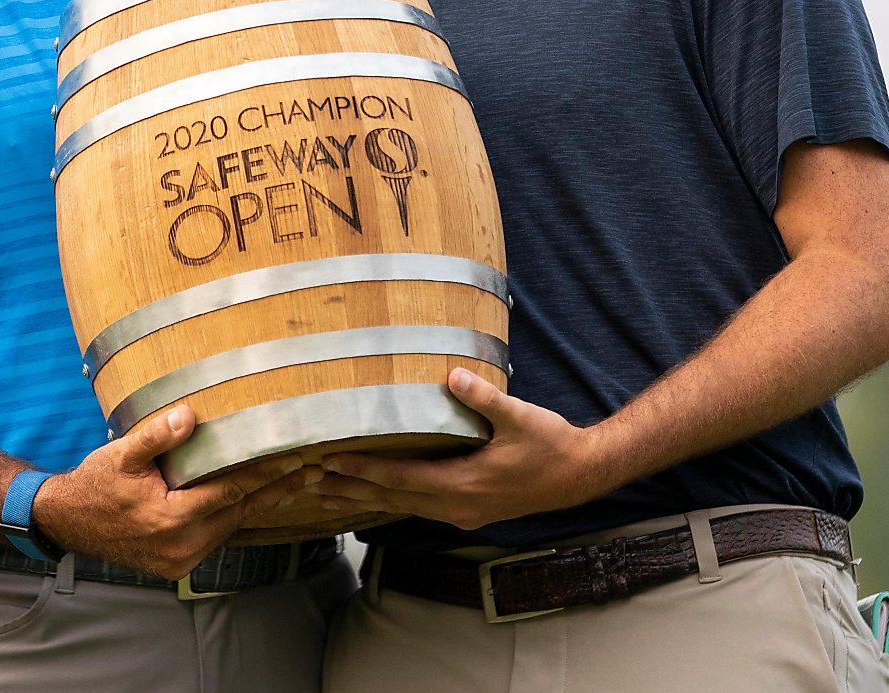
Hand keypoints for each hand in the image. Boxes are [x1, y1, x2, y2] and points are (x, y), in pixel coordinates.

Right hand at [30, 407, 309, 578]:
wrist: (69, 522)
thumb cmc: (96, 484)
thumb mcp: (121, 454)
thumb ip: (156, 436)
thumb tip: (189, 416)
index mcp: (169, 519)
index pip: (229, 492)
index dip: (263, 474)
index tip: (293, 460)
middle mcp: (180, 546)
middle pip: (239, 513)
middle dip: (275, 491)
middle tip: (313, 472)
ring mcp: (179, 560)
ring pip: (230, 527)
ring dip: (260, 505)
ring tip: (293, 484)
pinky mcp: (177, 564)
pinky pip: (215, 536)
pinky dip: (236, 517)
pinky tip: (254, 501)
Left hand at [307, 370, 602, 532]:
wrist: (579, 475)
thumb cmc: (550, 444)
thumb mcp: (519, 417)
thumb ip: (483, 398)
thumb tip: (452, 375)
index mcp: (463, 485)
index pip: (400, 479)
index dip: (362, 470)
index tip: (329, 461)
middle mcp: (457, 506)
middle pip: (393, 498)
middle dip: (350, 489)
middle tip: (309, 481)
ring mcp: (462, 513)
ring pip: (404, 507)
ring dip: (366, 498)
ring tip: (329, 491)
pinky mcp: (468, 511)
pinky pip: (420, 507)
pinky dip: (393, 499)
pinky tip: (378, 493)